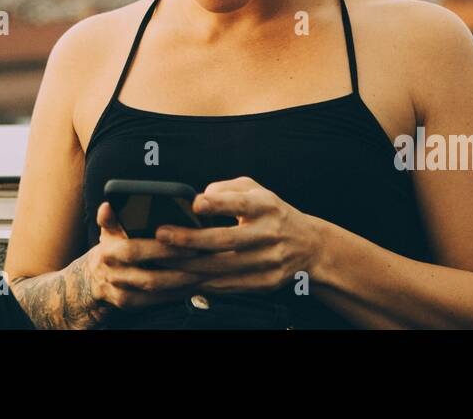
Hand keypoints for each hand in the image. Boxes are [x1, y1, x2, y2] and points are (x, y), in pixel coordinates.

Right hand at [81, 200, 211, 321]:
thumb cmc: (111, 246)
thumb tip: (108, 205)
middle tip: (201, 255)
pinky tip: (193, 284)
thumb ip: (111, 218)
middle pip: (149, 273)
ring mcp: (121, 291)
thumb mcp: (108, 230)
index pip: (135, 249)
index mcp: (109, 250)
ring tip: (204, 270)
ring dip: (180, 281)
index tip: (185, 239)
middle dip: (177, 266)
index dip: (161, 248)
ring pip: (155, 289)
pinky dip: (175, 293)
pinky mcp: (129, 303)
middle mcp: (113, 273)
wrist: (94, 277)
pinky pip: (155, 300)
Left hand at [150, 177, 322, 294]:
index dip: (218, 204)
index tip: (195, 204)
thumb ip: (226, 189)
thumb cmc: (272, 213)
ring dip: (189, 265)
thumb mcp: (256, 190)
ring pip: (224, 267)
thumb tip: (199, 197)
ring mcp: (269, 261)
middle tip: (163, 235)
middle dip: (191, 239)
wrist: (309, 246)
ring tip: (162, 259)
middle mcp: (270, 234)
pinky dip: (204, 282)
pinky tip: (183, 278)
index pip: (241, 203)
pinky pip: (230, 285)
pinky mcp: (266, 283)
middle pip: (227, 240)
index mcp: (266, 206)